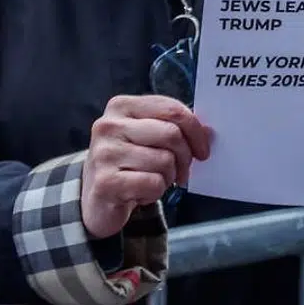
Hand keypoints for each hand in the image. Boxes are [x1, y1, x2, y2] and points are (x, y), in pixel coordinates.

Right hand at [81, 95, 212, 239]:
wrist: (95, 198)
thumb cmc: (128, 162)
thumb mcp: (146, 137)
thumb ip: (173, 128)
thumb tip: (209, 133)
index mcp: (122, 106)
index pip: (171, 109)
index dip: (195, 130)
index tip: (203, 150)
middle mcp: (109, 125)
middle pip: (171, 134)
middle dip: (185, 156)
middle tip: (182, 171)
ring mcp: (104, 153)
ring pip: (164, 161)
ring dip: (168, 177)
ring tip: (154, 180)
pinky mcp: (106, 181)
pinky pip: (153, 183)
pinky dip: (156, 192)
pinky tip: (141, 192)